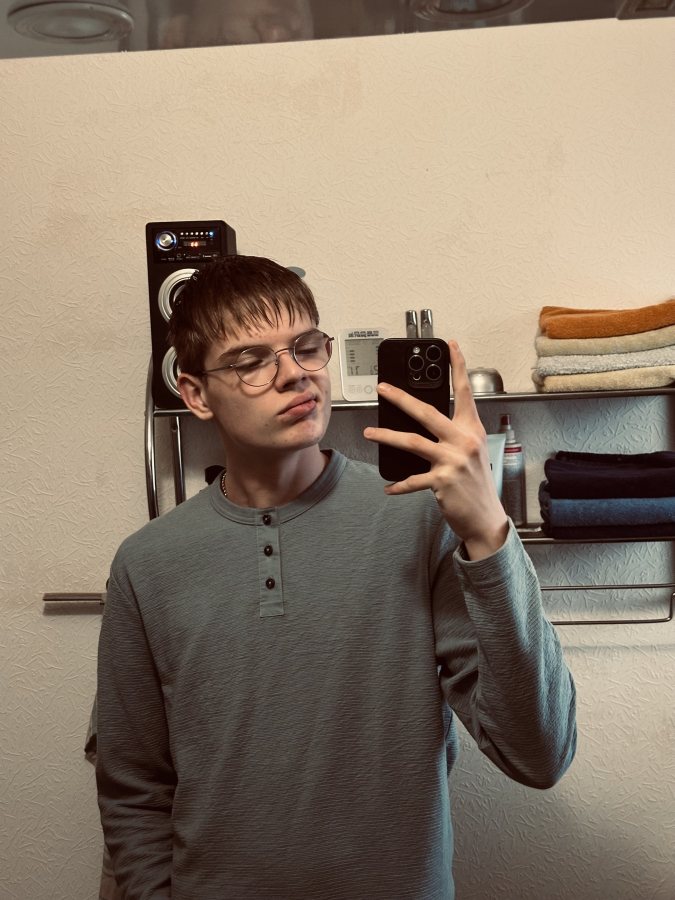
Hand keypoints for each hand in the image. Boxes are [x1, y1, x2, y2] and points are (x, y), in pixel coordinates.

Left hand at [363, 341, 508, 560]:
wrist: (486, 518)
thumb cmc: (476, 485)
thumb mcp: (471, 453)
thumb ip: (453, 435)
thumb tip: (425, 422)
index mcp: (471, 430)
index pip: (465, 392)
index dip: (458, 367)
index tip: (451, 346)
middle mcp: (463, 441)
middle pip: (427, 412)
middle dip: (401, 398)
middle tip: (383, 388)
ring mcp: (453, 461)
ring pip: (412, 442)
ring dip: (386, 437)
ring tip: (369, 433)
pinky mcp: (442, 481)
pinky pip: (412, 479)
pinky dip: (398, 485)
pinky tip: (388, 487)